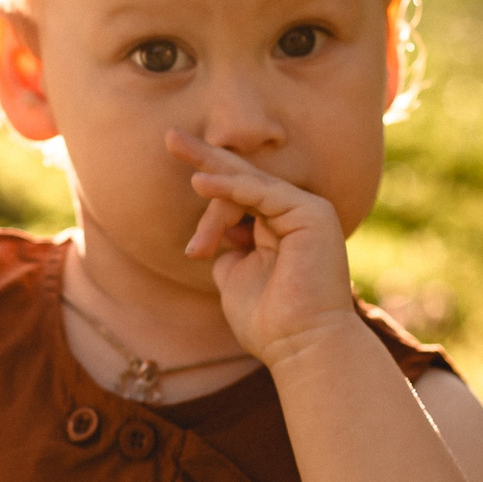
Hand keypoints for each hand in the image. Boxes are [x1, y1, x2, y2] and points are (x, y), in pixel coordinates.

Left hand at [170, 130, 357, 366]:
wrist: (300, 345)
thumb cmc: (269, 321)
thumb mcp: (234, 275)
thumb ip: (226, 248)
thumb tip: (211, 232)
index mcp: (281, 227)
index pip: (241, 195)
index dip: (208, 187)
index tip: (179, 182)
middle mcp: (297, 214)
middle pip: (245, 177)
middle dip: (206, 156)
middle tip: (170, 136)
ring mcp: (308, 211)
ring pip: (249, 184)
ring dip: (209, 177)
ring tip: (172, 147)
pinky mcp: (312, 214)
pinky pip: (262, 193)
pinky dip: (230, 188)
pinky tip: (200, 183)